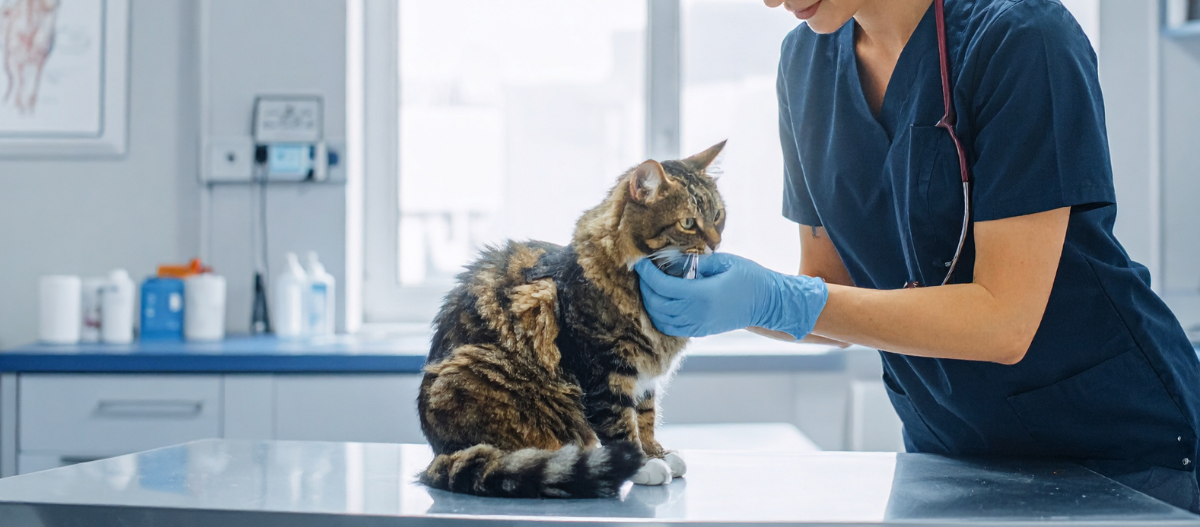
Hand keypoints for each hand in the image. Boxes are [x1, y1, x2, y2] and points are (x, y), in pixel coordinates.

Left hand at [633, 253, 828, 338]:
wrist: (768, 304)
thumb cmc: (750, 277)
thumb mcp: (725, 261)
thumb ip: (696, 261)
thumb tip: (671, 258)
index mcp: (703, 294)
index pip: (664, 286)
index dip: (648, 274)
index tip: (639, 262)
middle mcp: (698, 314)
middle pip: (657, 304)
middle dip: (645, 287)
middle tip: (642, 272)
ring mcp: (698, 325)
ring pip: (661, 319)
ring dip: (650, 303)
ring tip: (649, 286)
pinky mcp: (700, 331)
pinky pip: (670, 327)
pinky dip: (659, 316)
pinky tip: (661, 301)